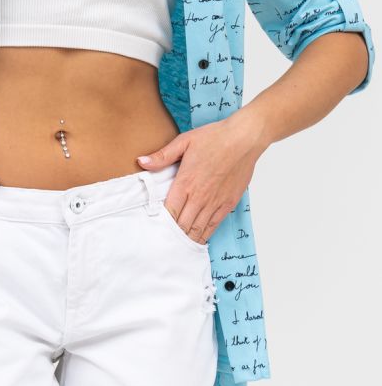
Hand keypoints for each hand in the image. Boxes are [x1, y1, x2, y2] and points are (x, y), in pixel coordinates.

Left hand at [136, 109, 269, 243]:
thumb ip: (162, 156)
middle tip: (162, 243)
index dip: (161, 224)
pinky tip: (197, 240)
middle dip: (172, 235)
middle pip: (182, 225)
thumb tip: (141, 161)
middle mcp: (199, 196)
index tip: (153, 230)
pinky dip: (204, 235)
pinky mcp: (228, 204)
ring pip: (198, 229)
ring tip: (176, 247)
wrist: (244, 139)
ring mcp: (215, 202)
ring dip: (187, 239)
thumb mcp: (184, 141)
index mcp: (185, 182)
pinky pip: (214, 225)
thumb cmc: (215, 137)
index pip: (169, 211)